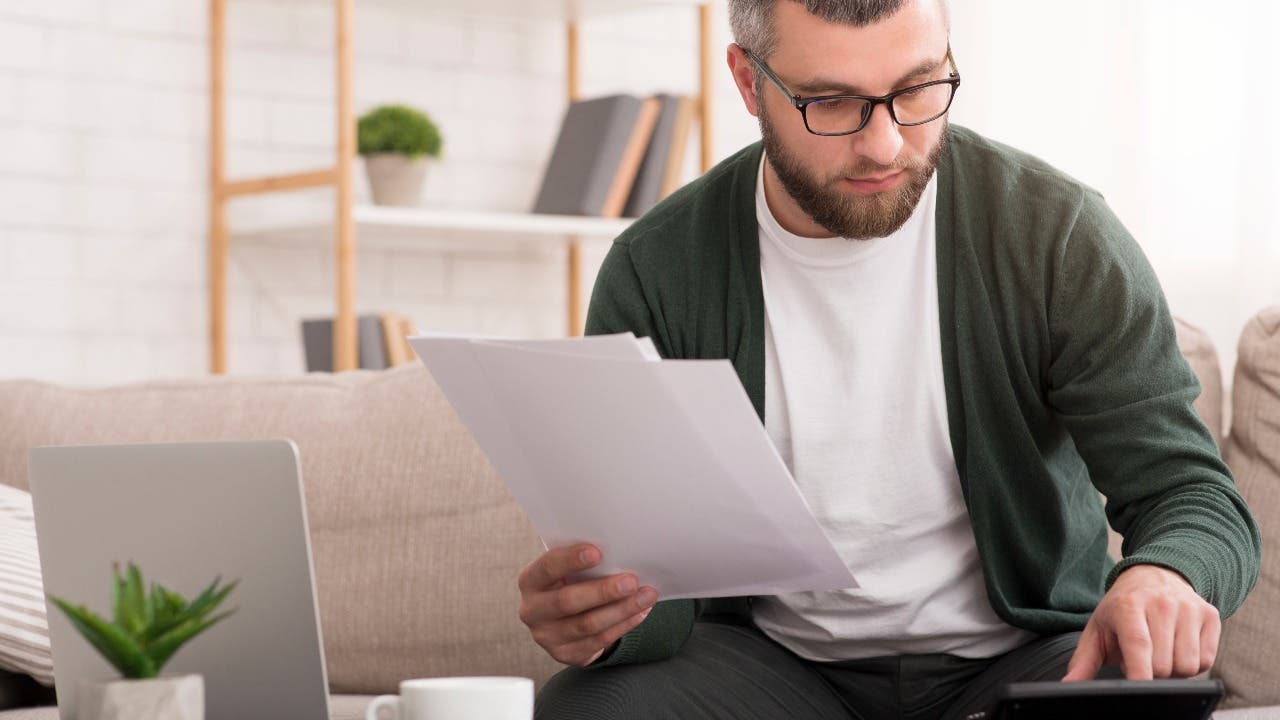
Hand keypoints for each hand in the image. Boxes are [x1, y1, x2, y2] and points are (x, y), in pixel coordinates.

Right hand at [517, 544, 658, 666]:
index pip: (547, 567)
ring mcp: (546, 636)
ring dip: (621, 610)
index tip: (597, 552)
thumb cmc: (571, 583)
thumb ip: (584, 564)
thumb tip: (620, 554)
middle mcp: (532, 610)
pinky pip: (599, 641)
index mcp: (530, 581)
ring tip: (646, 596)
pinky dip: (623, 625)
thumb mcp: (568, 571)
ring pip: (588, 625)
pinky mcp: (565, 654)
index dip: (570, 560)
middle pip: (568, 601)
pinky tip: (640, 613)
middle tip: (631, 581)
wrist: (564, 620)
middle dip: (603, 591)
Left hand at [1063, 564, 1219, 680]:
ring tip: (1160, 653)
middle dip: (1151, 673)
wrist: (1153, 575)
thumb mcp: (1098, 629)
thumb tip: (1068, 685)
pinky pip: (1208, 660)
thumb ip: (1083, 660)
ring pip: (1189, 666)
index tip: (1137, 691)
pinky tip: (1178, 648)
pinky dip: (1193, 663)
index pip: (1139, 645)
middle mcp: (1162, 604)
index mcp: (1129, 606)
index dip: (1139, 674)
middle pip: (1164, 665)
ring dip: (1174, 671)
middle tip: (1142, 660)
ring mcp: (1189, 608)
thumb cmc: (1122, 608)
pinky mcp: (1210, 614)